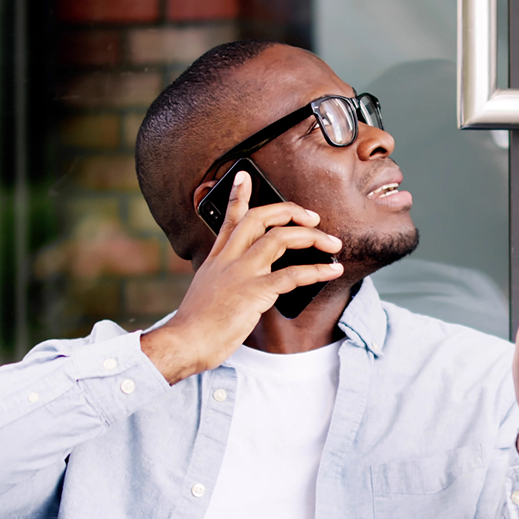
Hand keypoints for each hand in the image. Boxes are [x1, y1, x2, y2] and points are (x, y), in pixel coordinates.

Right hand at [140, 171, 345, 382]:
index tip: (246, 176)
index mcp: (217, 258)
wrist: (186, 342)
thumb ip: (226, 279)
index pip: (229, 219)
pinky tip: (331, 271)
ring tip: (332, 244)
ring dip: (312, 238)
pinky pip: (291, 275)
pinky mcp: (254, 292)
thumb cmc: (197, 324)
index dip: (239, 196)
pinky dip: (316, 270)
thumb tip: (251, 280)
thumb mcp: (207, 291)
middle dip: (289, 211)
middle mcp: (229, 259)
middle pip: (260, 219)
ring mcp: (241, 273)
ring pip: (280, 239)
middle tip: (313, 217)